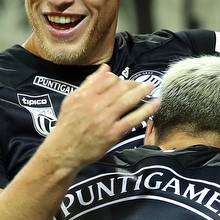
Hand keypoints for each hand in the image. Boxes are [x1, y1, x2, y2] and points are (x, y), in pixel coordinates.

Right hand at [42, 65, 158, 170]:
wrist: (64, 150)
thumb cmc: (68, 125)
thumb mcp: (72, 100)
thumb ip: (89, 84)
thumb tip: (106, 68)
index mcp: (85, 95)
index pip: (108, 79)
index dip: (120, 78)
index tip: (125, 81)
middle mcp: (95, 105)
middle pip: (120, 88)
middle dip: (134, 83)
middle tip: (143, 83)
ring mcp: (105, 119)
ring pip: (128, 101)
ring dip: (143, 92)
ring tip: (152, 87)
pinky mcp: (113, 133)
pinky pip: (133, 119)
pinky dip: (146, 110)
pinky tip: (155, 104)